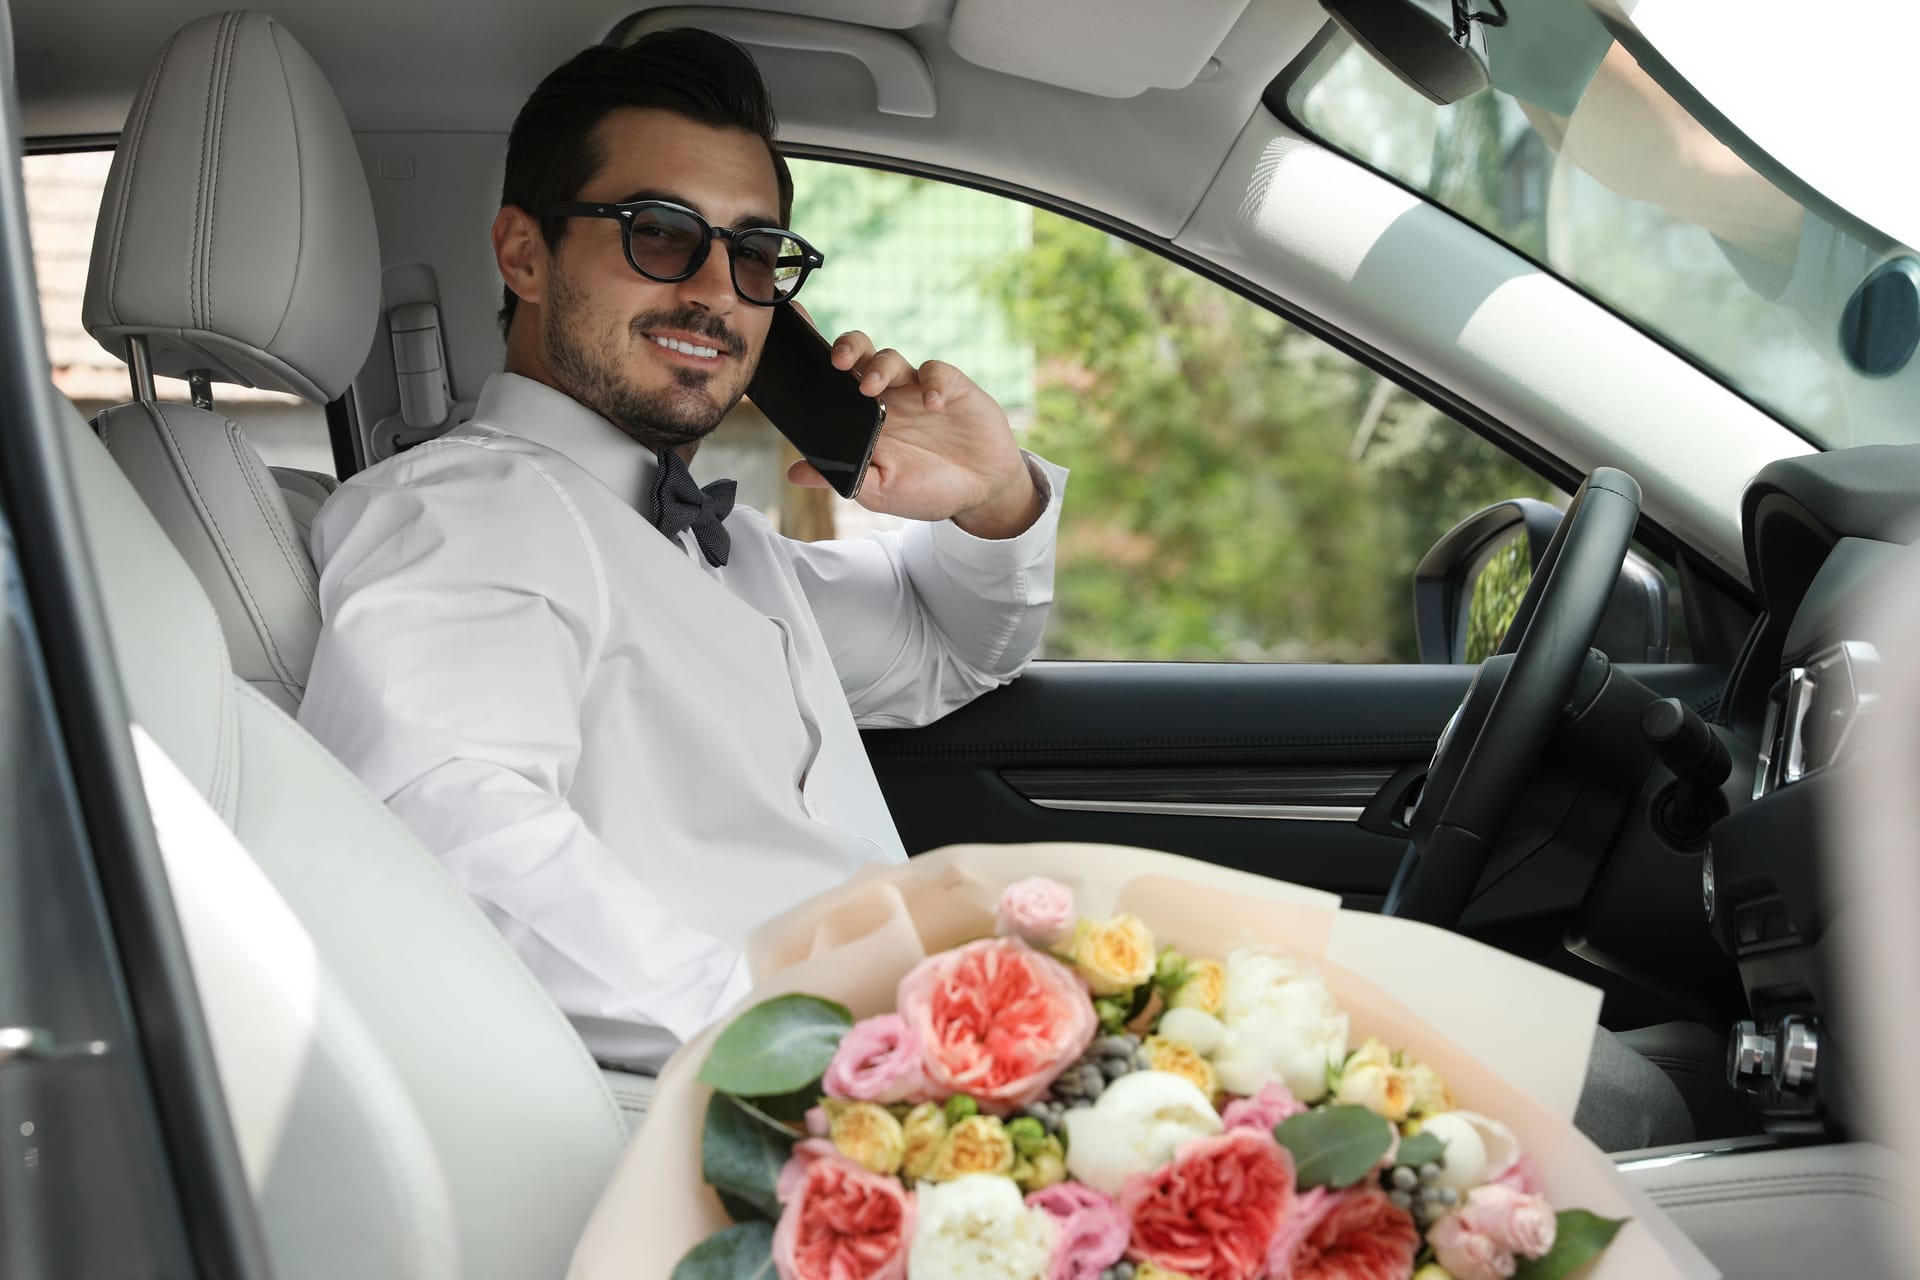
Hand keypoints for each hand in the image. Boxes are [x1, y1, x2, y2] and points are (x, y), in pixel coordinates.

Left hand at [786, 324, 1043, 539]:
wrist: (980, 491)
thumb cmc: (926, 488)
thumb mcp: (880, 491)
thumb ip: (842, 478)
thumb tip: (795, 473)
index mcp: (862, 418)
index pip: (832, 381)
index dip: (814, 359)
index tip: (796, 347)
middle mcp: (886, 397)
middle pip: (859, 355)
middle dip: (846, 349)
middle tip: (838, 362)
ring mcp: (916, 389)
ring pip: (891, 359)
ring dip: (880, 368)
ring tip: (872, 388)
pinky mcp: (950, 386)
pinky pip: (936, 373)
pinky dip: (933, 384)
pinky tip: (934, 404)